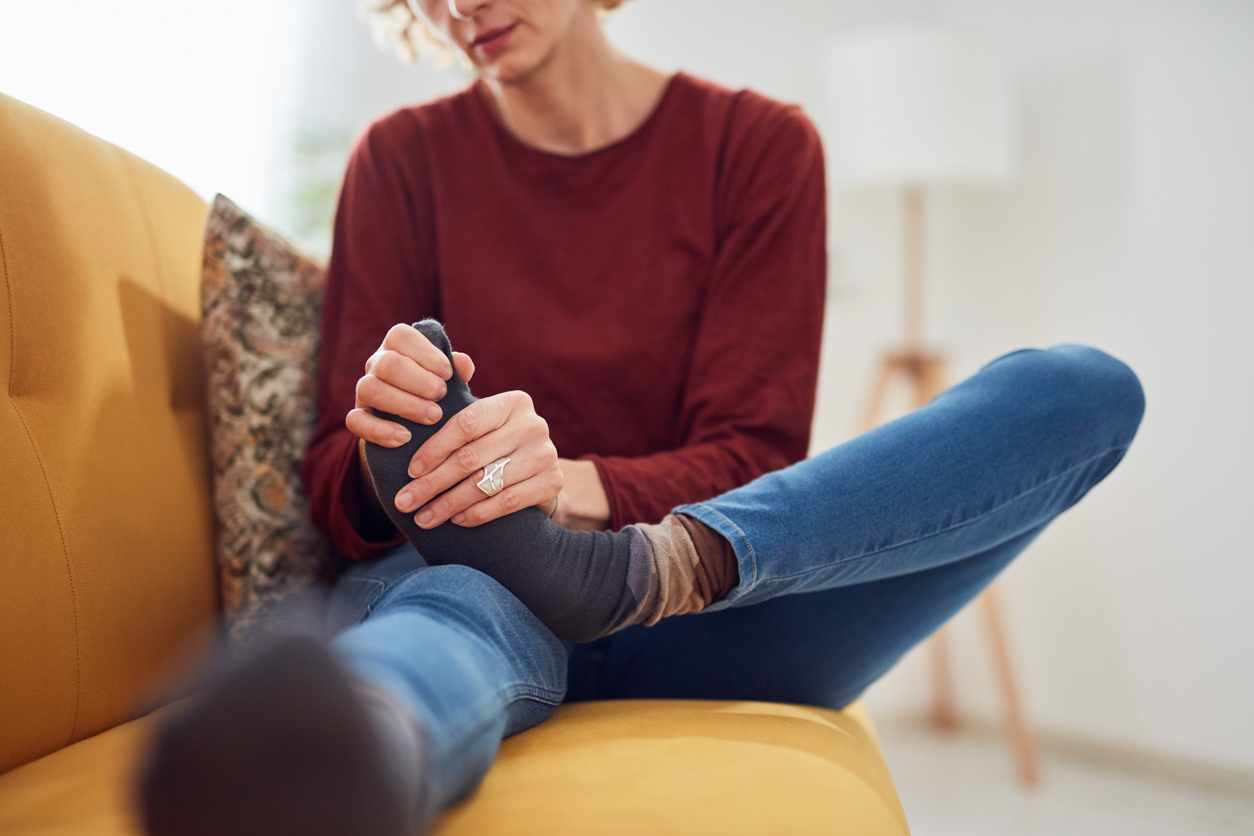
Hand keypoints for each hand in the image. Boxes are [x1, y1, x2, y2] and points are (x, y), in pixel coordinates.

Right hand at [345, 323, 474, 447]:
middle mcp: (376, 365)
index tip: (448, 373)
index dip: (426, 352)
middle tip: (442, 395)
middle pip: (387, 363)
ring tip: (433, 417)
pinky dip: (380, 430)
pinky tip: (405, 437)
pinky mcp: (357, 418)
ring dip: (405, 404)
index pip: (400, 336)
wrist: (417, 430)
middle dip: (419, 381)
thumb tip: (462, 363)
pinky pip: (355, 420)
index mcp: (396, 348)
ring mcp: (363, 391)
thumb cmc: (435, 395)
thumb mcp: (449, 381)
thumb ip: (458, 369)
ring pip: (369, 389)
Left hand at [394, 390, 563, 527]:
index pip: (465, 424)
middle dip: (433, 483)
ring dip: (449, 504)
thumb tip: (455, 360)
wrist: (538, 473)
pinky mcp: (552, 482)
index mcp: (513, 402)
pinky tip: (457, 521)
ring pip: (485, 483)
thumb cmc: (497, 443)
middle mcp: (533, 424)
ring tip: (424, 517)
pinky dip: (478, 514)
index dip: (434, 449)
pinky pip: (507, 502)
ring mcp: (546, 454)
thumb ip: (462, 398)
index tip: (410, 472)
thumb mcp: (483, 420)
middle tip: (405, 502)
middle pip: (471, 458)